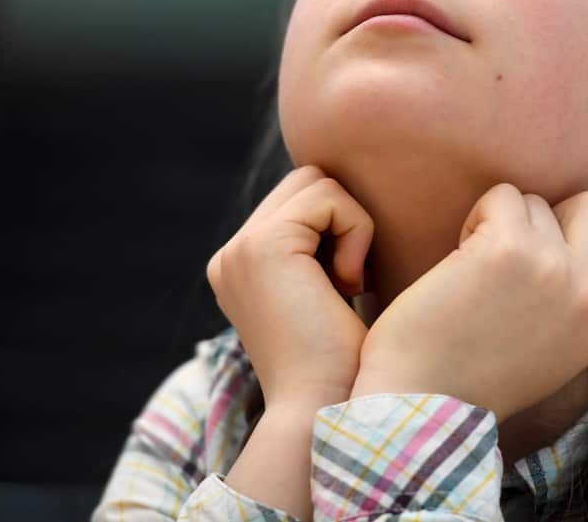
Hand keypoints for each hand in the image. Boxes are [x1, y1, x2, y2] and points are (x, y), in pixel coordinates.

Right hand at [206, 166, 373, 409]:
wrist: (326, 407)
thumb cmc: (344, 363)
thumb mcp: (327, 295)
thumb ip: (320, 250)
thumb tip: (346, 202)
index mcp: (240, 265)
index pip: (299, 199)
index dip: (337, 227)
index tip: (347, 284)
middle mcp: (230, 254)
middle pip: (307, 180)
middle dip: (342, 219)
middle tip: (350, 280)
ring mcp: (240, 248)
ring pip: (318, 182)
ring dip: (351, 225)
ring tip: (348, 283)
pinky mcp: (263, 245)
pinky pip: (329, 197)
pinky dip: (356, 232)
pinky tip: (350, 284)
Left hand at [352, 184, 587, 419]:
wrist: (424, 402)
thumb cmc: (479, 376)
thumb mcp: (561, 347)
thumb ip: (583, 299)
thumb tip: (579, 243)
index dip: (584, 236)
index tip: (547, 256)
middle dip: (553, 216)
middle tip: (515, 251)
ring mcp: (554, 267)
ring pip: (537, 201)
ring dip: (504, 222)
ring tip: (478, 269)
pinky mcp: (509, 248)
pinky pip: (501, 196)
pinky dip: (478, 216)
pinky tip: (460, 259)